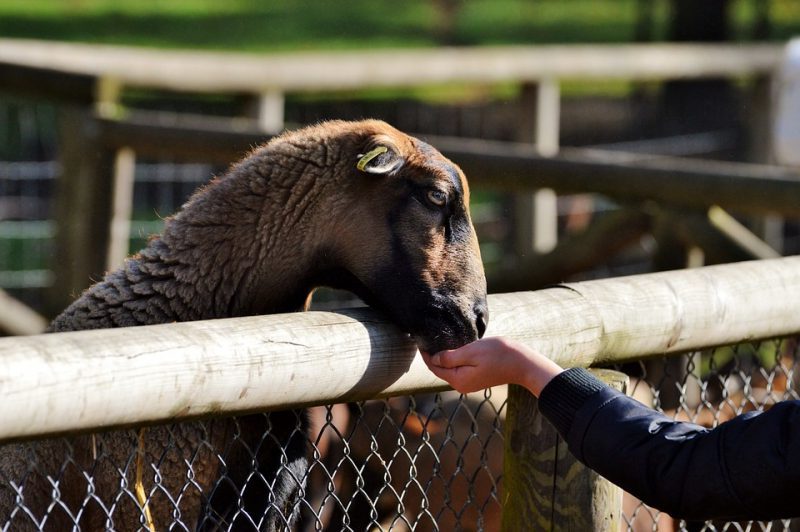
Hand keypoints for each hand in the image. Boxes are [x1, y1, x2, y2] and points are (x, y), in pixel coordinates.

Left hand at [421, 337, 563, 395]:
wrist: (522, 364)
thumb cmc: (498, 355)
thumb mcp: (471, 352)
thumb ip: (450, 357)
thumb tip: (434, 359)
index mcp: (458, 379)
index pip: (434, 367)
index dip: (426, 354)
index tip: (420, 340)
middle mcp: (462, 385)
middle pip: (440, 370)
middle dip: (432, 356)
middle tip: (425, 340)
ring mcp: (470, 383)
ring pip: (449, 369)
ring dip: (442, 358)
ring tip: (436, 343)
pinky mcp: (477, 378)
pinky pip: (459, 369)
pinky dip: (453, 360)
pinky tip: (452, 350)